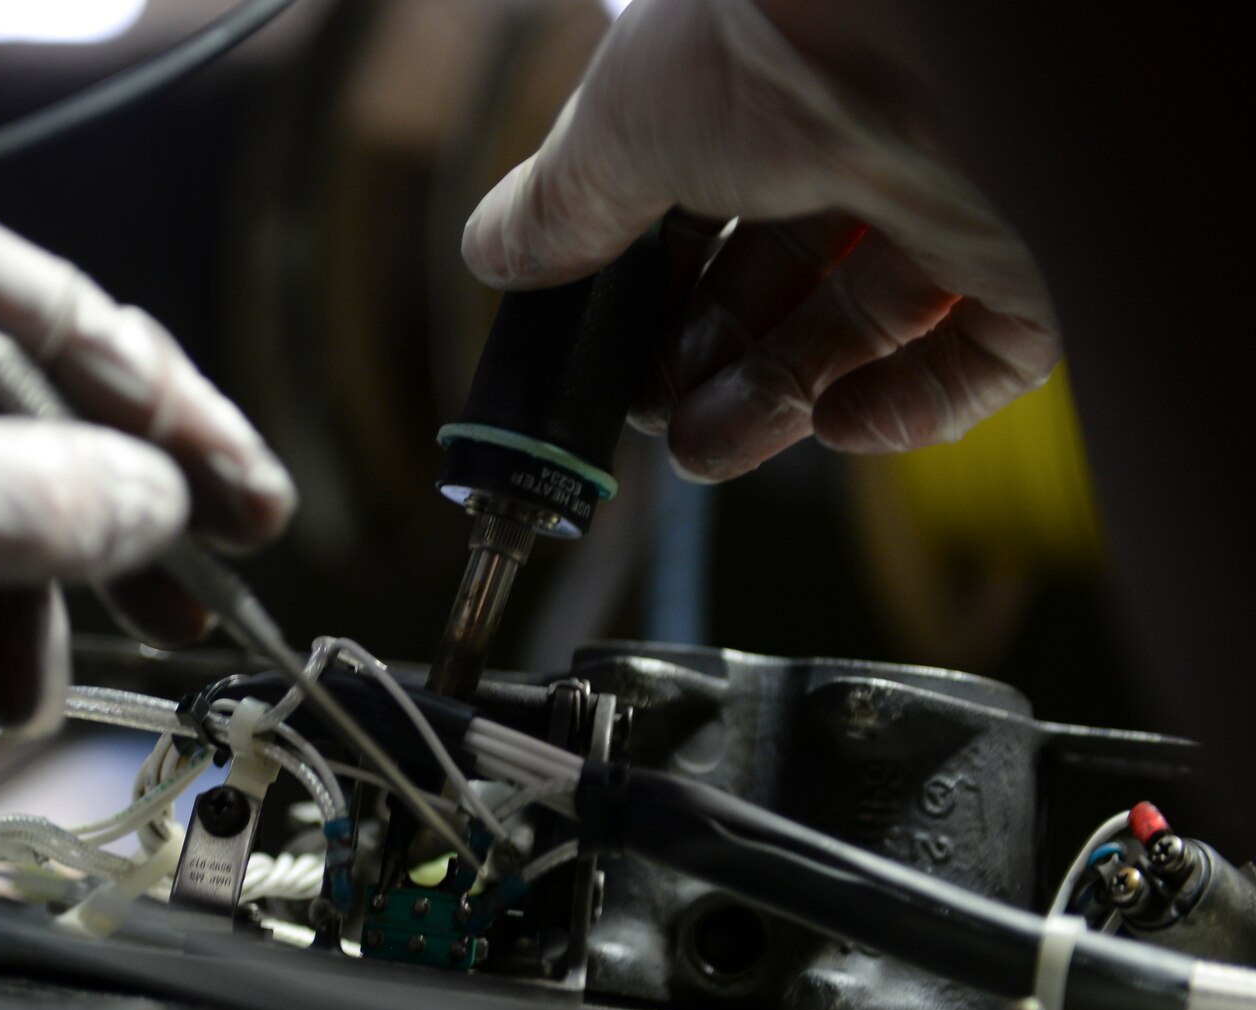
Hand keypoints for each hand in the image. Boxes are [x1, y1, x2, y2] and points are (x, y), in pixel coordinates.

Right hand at [461, 0, 1059, 481]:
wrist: (950, 38)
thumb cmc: (776, 42)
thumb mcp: (619, 127)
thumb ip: (562, 204)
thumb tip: (495, 252)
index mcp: (772, 80)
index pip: (711, 193)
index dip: (654, 280)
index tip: (607, 341)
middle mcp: (870, 129)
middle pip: (782, 271)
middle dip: (706, 355)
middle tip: (650, 409)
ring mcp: (959, 193)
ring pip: (865, 324)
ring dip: (775, 399)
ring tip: (704, 447)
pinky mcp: (1037, 259)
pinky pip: (977, 357)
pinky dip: (903, 408)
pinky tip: (838, 423)